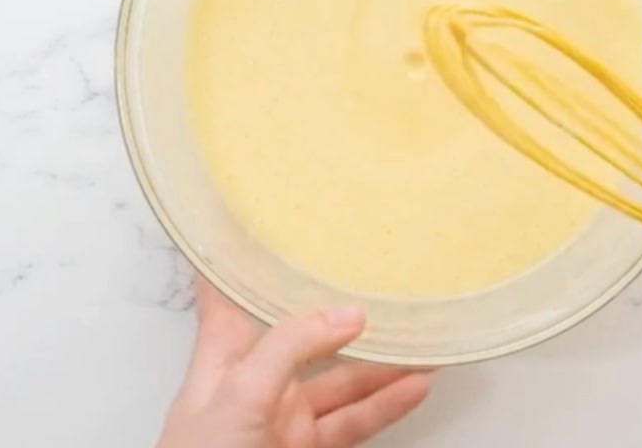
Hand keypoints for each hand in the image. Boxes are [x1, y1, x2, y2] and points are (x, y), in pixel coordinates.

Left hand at [157, 276, 430, 447]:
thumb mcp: (239, 393)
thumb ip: (292, 348)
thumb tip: (347, 314)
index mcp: (222, 356)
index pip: (225, 293)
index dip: (236, 257)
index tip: (255, 219)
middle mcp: (253, 380)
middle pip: (300, 333)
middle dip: (336, 309)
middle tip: (372, 277)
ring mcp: (281, 417)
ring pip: (338, 380)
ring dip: (378, 362)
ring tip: (418, 336)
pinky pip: (353, 422)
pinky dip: (385, 405)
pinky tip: (414, 387)